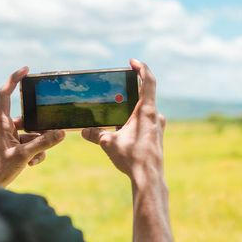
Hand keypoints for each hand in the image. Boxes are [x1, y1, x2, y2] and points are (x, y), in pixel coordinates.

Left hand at [0, 67, 65, 186]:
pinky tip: (32, 163)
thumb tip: (61, 133)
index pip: (5, 94)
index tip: (26, 70)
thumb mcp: (22, 156)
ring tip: (35, 158)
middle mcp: (5, 128)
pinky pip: (30, 145)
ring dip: (39, 144)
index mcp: (1, 123)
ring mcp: (10, 139)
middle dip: (40, 126)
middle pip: (27, 117)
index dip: (14, 79)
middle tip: (51, 127)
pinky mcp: (14, 149)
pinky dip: (35, 153)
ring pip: (32, 134)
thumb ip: (42, 144)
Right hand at [82, 59, 165, 189]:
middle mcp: (156, 116)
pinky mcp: (157, 138)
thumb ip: (96, 134)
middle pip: (146, 96)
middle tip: (119, 88)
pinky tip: (124, 129)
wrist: (148, 178)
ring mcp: (158, 128)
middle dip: (132, 91)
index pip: (148, 81)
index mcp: (147, 111)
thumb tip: (83, 131)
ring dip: (133, 108)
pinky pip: (146, 123)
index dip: (142, 68)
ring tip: (118, 111)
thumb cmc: (132, 157)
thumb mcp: (109, 143)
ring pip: (146, 111)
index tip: (132, 62)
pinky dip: (136, 121)